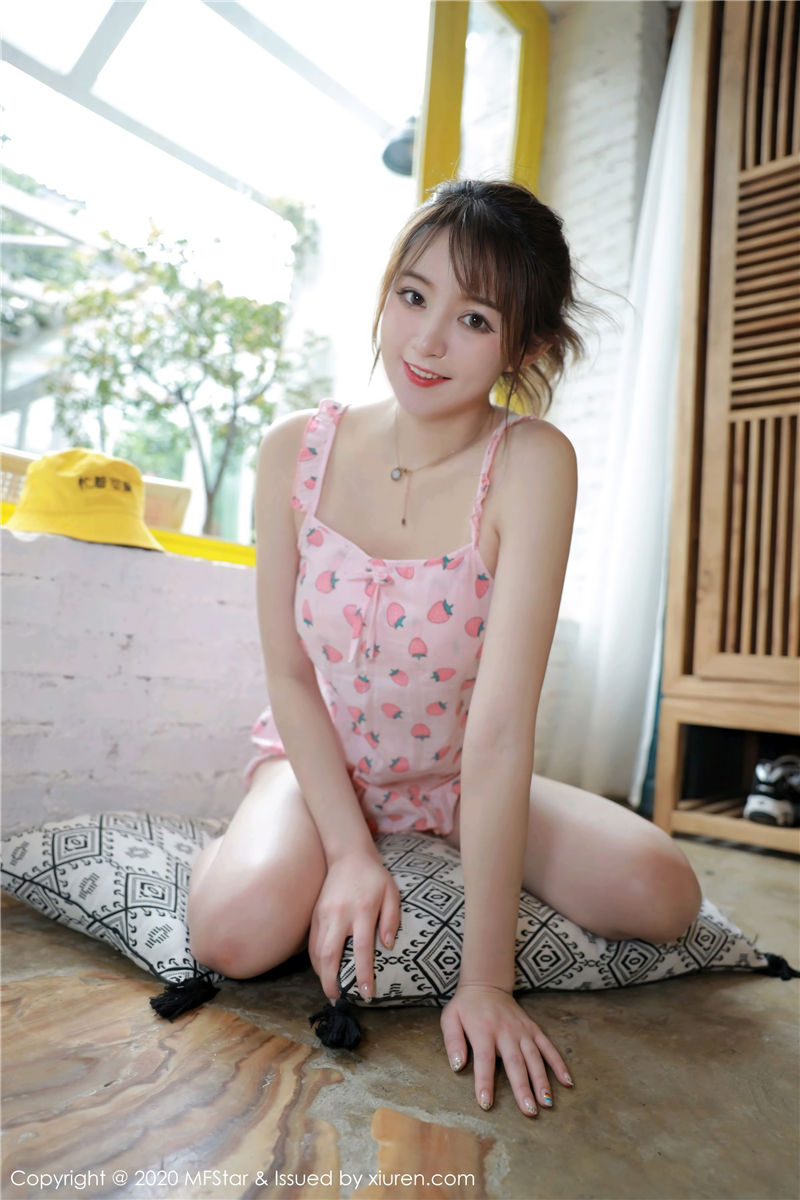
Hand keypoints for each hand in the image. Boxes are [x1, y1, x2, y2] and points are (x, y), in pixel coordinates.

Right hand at [309, 852, 400, 1001]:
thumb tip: (388, 946)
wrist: (348, 855)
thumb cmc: (375, 877)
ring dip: (322, 974)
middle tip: (337, 1000)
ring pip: (318, 951)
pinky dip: (316, 960)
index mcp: (362, 910)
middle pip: (331, 955)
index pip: (362, 949)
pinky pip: (313, 942)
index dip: (363, 974)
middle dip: (332, 981)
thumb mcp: (392, 894)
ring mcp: (324, 914)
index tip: (367, 993)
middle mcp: (340, 915)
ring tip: (331, 989)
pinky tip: (324, 970)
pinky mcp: (315, 914)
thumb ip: (392, 920)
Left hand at [440, 984, 572, 1115]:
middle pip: (515, 1063)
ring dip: (541, 1080)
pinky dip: (558, 1063)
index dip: (485, 1082)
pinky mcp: (533, 1029)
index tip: (486, 1104)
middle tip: (529, 1111)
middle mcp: (505, 1031)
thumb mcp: (450, 1018)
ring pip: (534, 1057)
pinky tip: (566, 1081)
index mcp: (483, 1031)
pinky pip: (548, 1047)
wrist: (486, 984)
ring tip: (546, 1102)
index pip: (484, 1060)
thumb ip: (453, 1042)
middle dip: (522, 1088)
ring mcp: (522, 1030)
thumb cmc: (466, 1007)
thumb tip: (457, 1066)